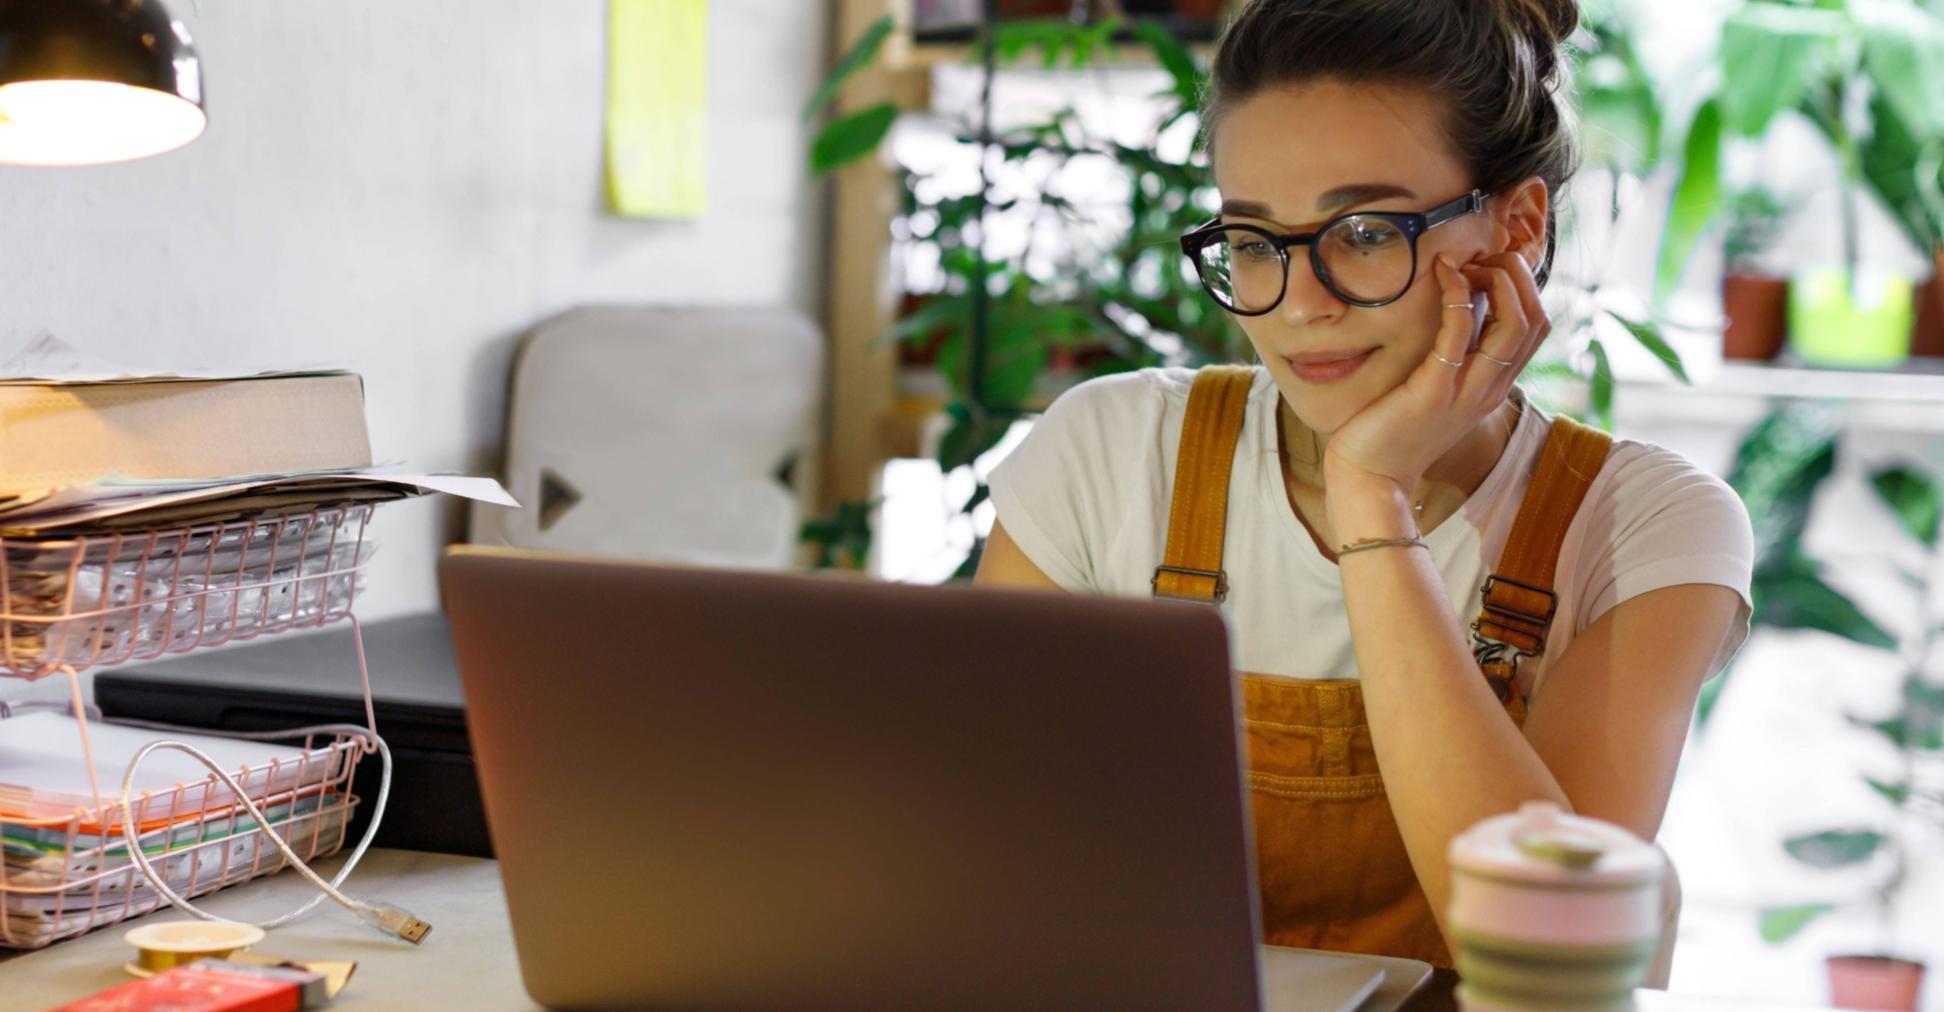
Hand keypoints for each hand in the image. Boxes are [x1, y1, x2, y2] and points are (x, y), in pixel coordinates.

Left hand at [1319, 249, 1549, 500]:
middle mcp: (1490, 389)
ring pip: (1515, 324)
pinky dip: (1458, 295)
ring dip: (1497, 280)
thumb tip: (1457, 307)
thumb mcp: (1436, 389)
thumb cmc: (1393, 430)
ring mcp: (1466, 391)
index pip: (1536, 327)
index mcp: (1494, 387)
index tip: (1486, 268)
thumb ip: (1454, 357)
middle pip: (1536, 320)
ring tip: (1465, 262)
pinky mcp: (1434, 390)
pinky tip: (1442, 273)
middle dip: (1517, 276)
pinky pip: (1460, 332)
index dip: (1522, 287)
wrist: (1370, 478)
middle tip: (1479, 259)